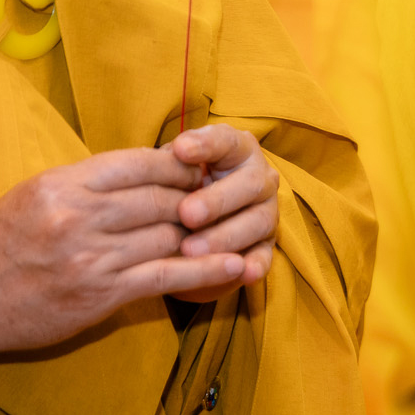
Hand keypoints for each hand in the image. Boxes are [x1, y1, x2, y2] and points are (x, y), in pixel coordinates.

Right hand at [0, 147, 241, 355]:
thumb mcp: (38, 193)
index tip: (198, 169)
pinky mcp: (104, 292)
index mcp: (65, 184)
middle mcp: (81, 215)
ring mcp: (94, 256)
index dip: (178, 166)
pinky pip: (168, 275)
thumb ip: (90, 181)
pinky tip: (237, 265)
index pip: (141, 163)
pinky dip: (207, 270)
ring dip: (202, 234)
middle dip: (195, 199)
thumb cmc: (3, 243)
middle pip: (161, 198)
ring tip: (228, 230)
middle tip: (219, 200)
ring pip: (169, 234)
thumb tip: (148, 167)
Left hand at [165, 124, 281, 302]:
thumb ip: (166, 166)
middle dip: (217, 200)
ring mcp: (267, 211)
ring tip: (192, 250)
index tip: (180, 150)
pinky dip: (256, 265)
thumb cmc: (178, 189)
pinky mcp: (267, 244)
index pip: (225, 140)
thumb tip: (147, 164)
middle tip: (186, 214)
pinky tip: (244, 274)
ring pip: (258, 221)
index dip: (205, 144)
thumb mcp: (171, 172)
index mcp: (236, 149)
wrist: (192, 227)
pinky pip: (266, 254)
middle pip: (249, 183)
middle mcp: (259, 176)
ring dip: (226, 236)